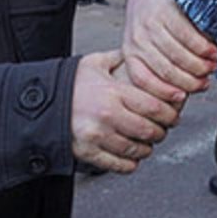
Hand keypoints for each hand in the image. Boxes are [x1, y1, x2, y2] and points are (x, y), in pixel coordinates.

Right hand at [70, 50, 181, 173]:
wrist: (41, 105)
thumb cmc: (70, 84)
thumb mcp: (95, 63)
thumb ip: (120, 58)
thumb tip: (141, 53)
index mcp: (113, 92)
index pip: (154, 106)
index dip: (171, 112)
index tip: (176, 112)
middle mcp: (107, 115)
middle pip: (149, 130)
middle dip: (162, 131)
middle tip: (164, 128)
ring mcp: (98, 136)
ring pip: (136, 149)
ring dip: (148, 148)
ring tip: (149, 142)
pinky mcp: (88, 152)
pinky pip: (118, 164)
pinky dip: (131, 163)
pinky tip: (133, 157)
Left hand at [122, 0, 216, 102]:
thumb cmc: (153, 19)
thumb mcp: (146, 42)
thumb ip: (159, 63)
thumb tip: (183, 90)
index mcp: (131, 51)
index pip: (144, 79)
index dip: (163, 93)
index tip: (182, 98)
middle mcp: (137, 39)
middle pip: (166, 70)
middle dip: (190, 81)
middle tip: (205, 82)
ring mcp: (150, 24)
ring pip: (178, 55)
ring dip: (200, 65)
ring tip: (212, 66)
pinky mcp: (166, 10)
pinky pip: (187, 36)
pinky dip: (203, 47)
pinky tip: (212, 51)